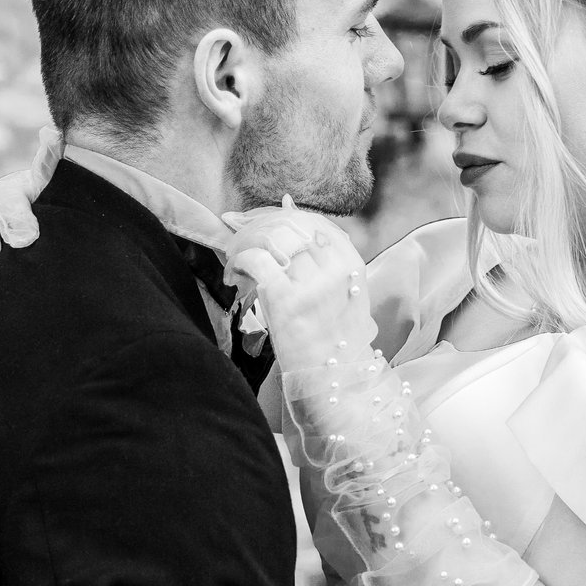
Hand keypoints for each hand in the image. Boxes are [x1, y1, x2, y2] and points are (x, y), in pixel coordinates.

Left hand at [224, 202, 375, 365]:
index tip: (259, 220)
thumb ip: (320, 252)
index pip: (313, 221)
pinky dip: (238, 261)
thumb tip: (287, 203)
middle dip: (258, 223)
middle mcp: (334, 269)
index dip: (281, 214)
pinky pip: (255, 260)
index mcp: (351, 264)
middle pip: (290, 224)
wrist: (333, 381)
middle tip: (237, 231)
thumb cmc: (332, 338)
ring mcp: (310, 283)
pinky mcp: (285, 298)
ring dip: (245, 241)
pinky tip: (233, 275)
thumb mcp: (342, 291)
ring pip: (271, 238)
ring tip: (235, 257)